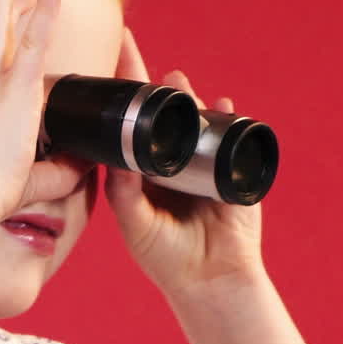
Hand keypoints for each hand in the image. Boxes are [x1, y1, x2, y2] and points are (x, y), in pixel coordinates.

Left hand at [103, 27, 264, 291]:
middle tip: (142, 64)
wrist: (207, 279)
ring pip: (195, 123)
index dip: (123, 100)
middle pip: (164, 118)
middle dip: (156, 90)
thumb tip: (115, 159)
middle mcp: (171, 163)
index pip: (129, 129)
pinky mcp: (231, 172)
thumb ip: (123, 193)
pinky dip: (226, 120)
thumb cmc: (164, 256)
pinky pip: (231, 139)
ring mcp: (202, 165)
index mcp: (142, 174)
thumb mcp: (134, 222)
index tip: (110, 68)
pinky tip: (221, 105)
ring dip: (189, 100)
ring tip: (176, 81)